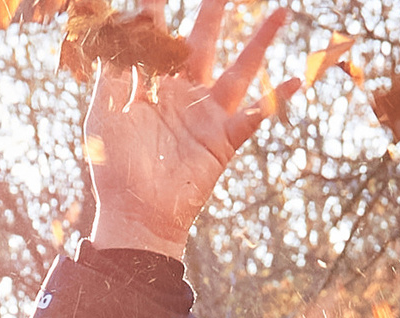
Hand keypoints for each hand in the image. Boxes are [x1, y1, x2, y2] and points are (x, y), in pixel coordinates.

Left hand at [84, 0, 295, 259]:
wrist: (136, 214)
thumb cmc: (114, 167)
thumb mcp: (104, 114)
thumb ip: (111, 74)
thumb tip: (116, 32)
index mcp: (153, 82)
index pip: (158, 35)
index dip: (156, 6)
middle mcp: (185, 91)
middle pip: (205, 39)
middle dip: (215, 9)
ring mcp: (207, 114)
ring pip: (240, 69)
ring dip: (261, 42)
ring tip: (281, 13)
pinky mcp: (224, 140)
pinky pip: (255, 116)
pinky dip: (276, 99)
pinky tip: (295, 79)